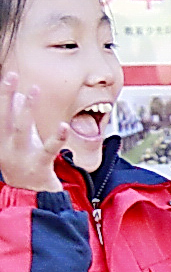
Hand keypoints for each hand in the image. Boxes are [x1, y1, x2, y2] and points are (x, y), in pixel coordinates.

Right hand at [0, 71, 69, 192]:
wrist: (31, 196)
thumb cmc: (26, 164)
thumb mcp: (20, 140)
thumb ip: (18, 119)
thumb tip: (17, 95)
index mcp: (1, 140)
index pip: (0, 113)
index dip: (3, 94)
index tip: (8, 75)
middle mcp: (7, 147)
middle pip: (4, 117)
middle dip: (6, 95)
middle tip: (12, 75)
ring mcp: (21, 157)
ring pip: (21, 129)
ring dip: (26, 109)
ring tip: (33, 91)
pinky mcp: (38, 166)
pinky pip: (47, 150)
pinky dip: (56, 137)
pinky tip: (64, 125)